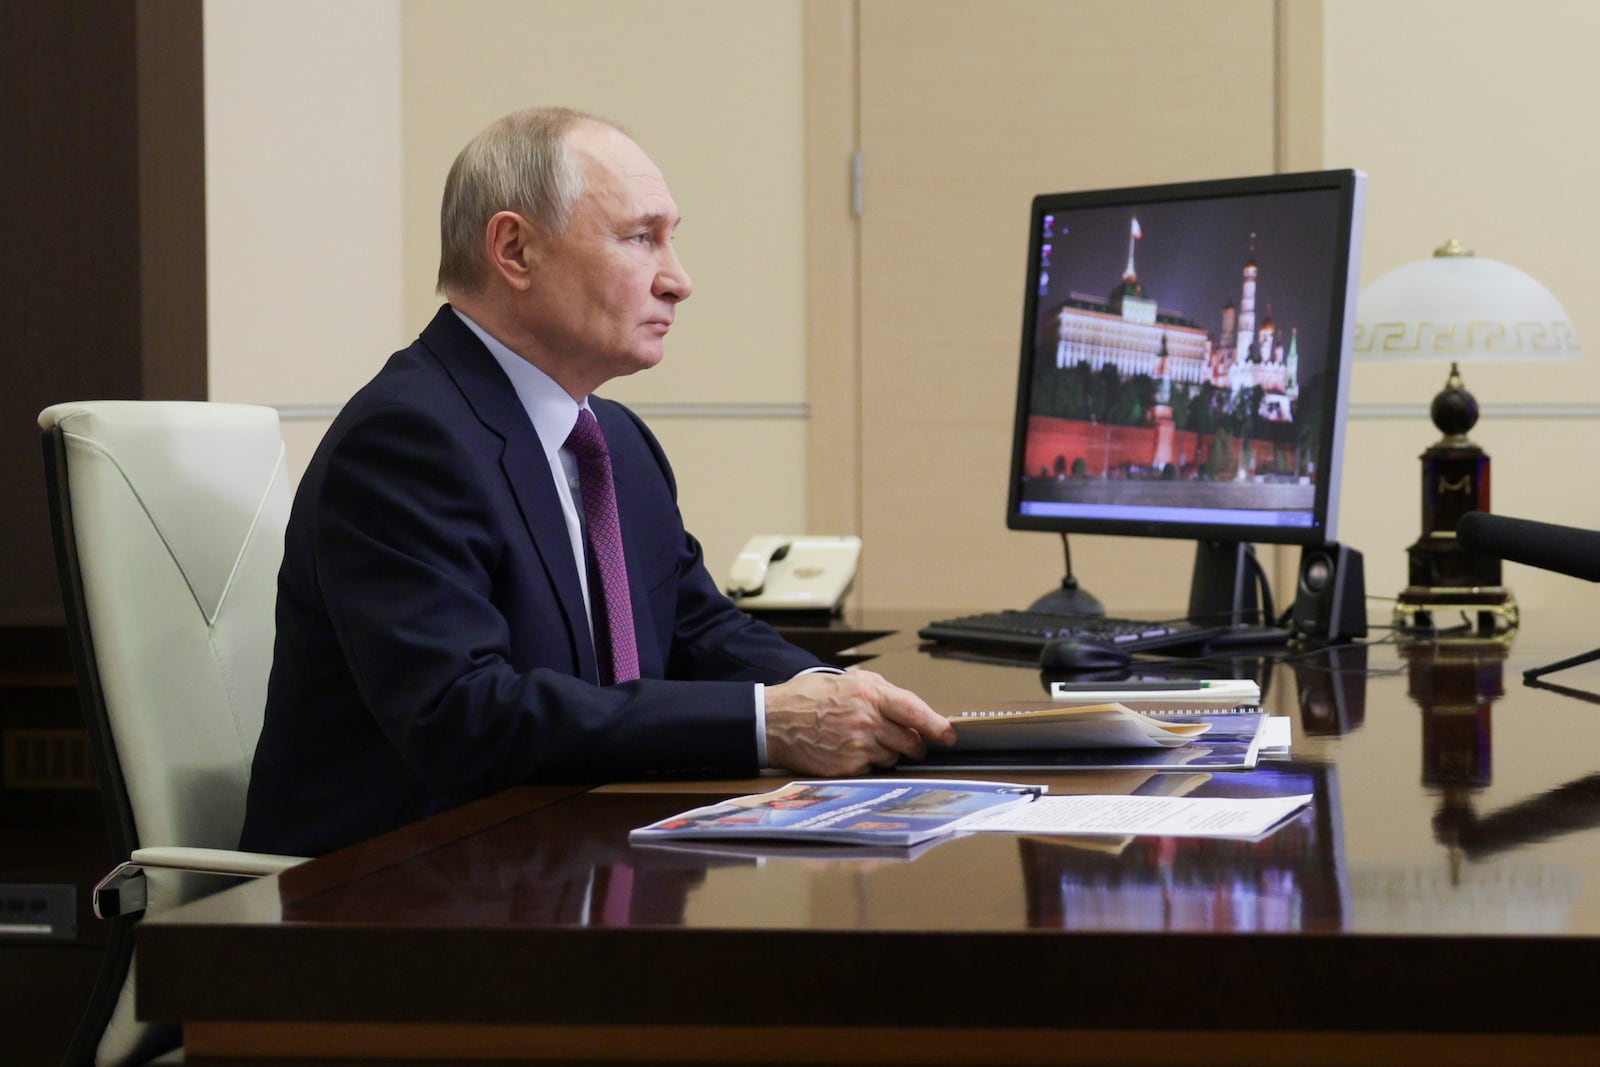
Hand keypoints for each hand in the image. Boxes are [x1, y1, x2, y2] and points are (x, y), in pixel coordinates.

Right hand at [763, 669, 954, 775]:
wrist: (775, 721)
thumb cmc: (810, 698)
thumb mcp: (848, 680)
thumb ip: (881, 691)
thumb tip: (910, 708)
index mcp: (870, 694)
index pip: (914, 711)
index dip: (936, 726)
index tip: (949, 735)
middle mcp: (867, 720)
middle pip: (910, 741)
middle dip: (914, 744)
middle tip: (909, 742)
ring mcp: (857, 746)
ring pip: (893, 757)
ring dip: (889, 752)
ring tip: (866, 740)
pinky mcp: (847, 767)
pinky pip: (873, 769)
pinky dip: (868, 763)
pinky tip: (851, 751)